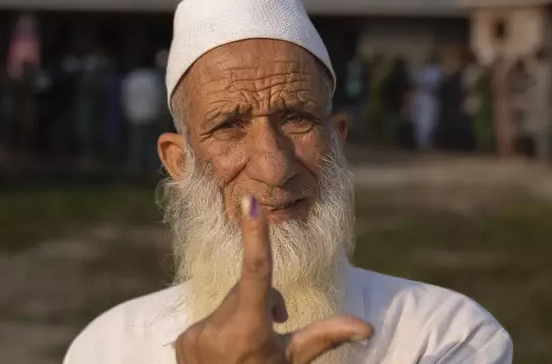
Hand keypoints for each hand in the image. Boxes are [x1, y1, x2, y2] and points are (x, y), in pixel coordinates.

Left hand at [175, 196, 372, 363]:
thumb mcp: (293, 360)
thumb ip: (326, 336)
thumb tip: (368, 327)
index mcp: (250, 331)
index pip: (256, 273)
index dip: (255, 235)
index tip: (249, 203)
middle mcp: (217, 330)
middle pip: (245, 290)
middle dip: (261, 301)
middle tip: (272, 328)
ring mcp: (195, 336)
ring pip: (227, 304)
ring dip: (240, 314)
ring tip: (246, 346)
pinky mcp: (182, 340)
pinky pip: (208, 320)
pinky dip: (221, 329)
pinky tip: (226, 352)